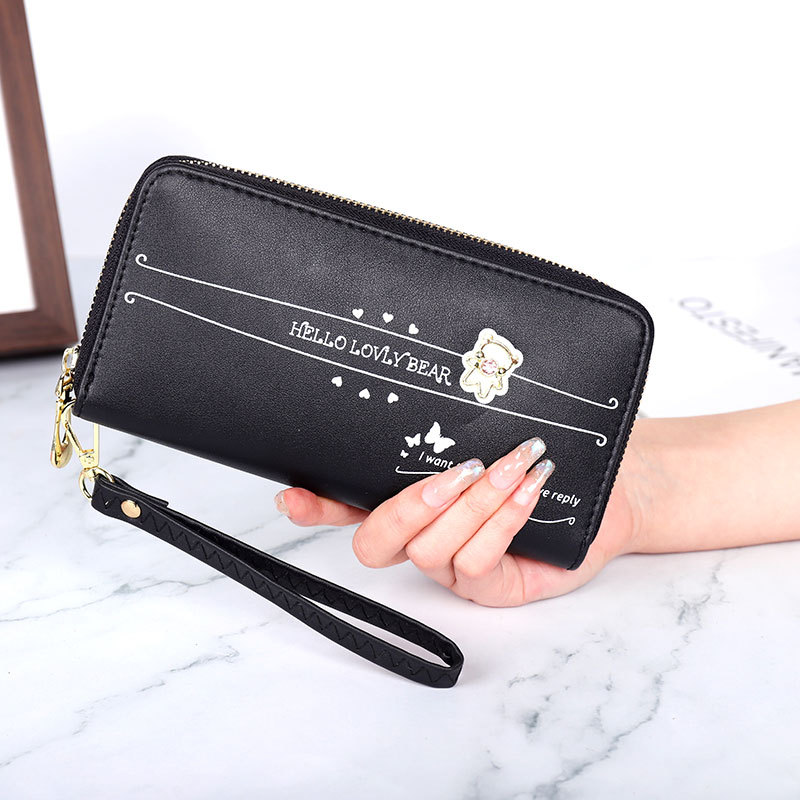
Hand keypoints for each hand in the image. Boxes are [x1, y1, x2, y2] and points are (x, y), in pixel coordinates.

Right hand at [273, 435, 639, 606]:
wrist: (614, 482)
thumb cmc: (550, 446)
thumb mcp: (496, 418)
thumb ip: (455, 408)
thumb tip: (429, 356)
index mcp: (413, 497)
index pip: (347, 506)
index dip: (316, 506)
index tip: (292, 492)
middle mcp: (425, 535)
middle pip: (375, 544)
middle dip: (406, 507)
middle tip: (451, 472)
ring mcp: (455, 566)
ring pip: (430, 550)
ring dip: (473, 503)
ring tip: (512, 464)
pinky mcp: (491, 587)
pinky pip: (476, 565)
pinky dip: (501, 522)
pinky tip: (529, 488)